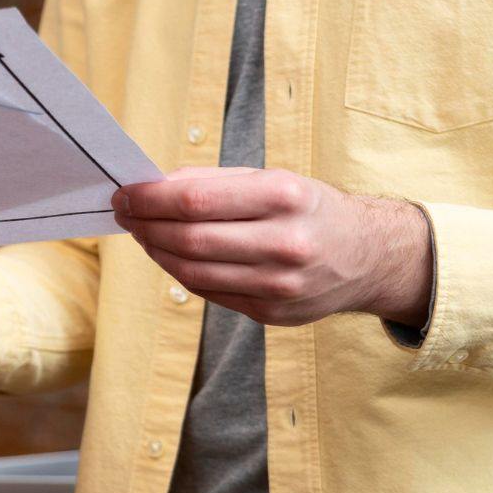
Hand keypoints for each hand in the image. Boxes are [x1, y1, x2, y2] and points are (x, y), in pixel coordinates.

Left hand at [113, 167, 431, 327]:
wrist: (368, 256)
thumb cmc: (310, 209)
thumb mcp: (273, 179)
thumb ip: (213, 181)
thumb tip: (154, 187)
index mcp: (285, 197)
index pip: (195, 200)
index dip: (150, 199)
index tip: (125, 194)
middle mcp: (285, 243)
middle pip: (189, 238)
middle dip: (146, 225)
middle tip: (125, 213)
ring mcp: (278, 284)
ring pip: (192, 271)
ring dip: (156, 251)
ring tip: (143, 234)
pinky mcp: (270, 312)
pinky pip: (208, 292)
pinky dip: (181, 272)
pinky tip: (170, 255)